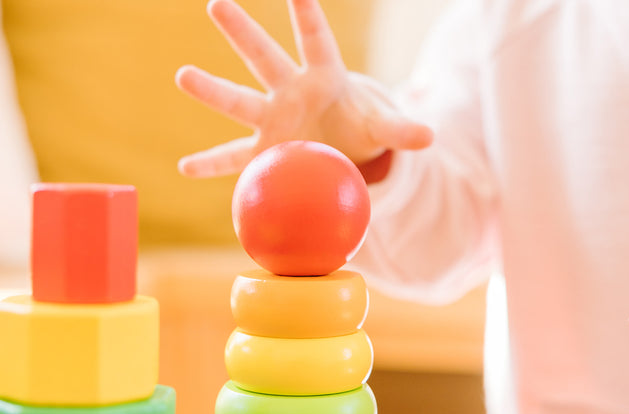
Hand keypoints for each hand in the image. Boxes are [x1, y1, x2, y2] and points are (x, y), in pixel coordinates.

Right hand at [175, 0, 432, 176]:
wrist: (338, 140)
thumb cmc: (358, 122)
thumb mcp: (381, 126)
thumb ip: (402, 129)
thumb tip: (431, 135)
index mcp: (324, 77)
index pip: (316, 41)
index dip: (308, 15)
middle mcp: (290, 91)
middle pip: (265, 59)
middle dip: (244, 33)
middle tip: (217, 4)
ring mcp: (272, 118)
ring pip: (239, 102)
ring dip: (212, 89)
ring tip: (183, 74)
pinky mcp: (264, 147)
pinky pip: (234, 157)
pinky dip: (212, 164)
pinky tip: (185, 168)